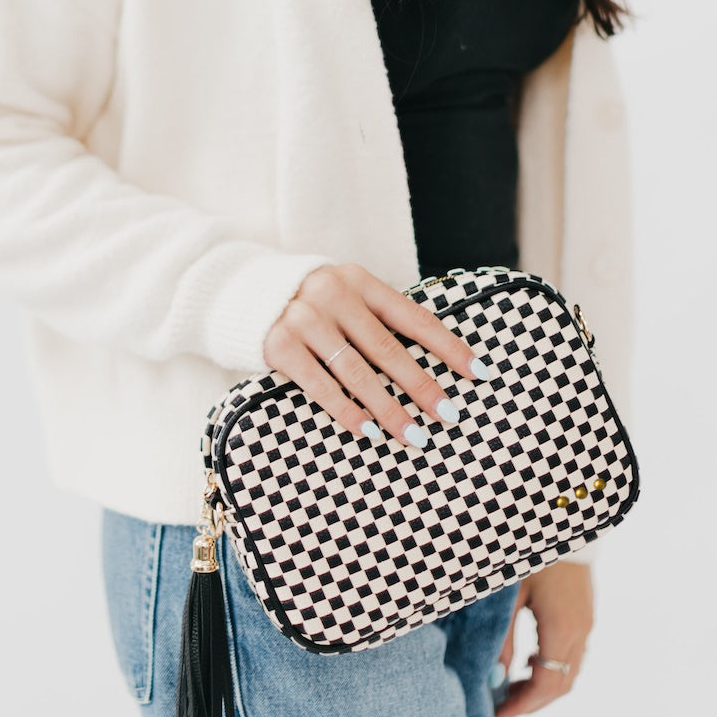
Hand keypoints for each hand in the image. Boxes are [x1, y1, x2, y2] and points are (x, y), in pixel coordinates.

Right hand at [262, 263, 487, 448]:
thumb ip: (375, 319)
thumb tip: (428, 363)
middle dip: (422, 386)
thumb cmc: (306, 305)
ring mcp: (304, 319)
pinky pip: (319, 385)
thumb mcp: (342, 297)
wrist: (238, 294)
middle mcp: (333, 294)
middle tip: (450, 415)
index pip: (413, 317)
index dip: (448, 346)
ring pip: (357, 372)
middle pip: (388, 348)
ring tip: (413, 436)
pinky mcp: (278, 345)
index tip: (478, 373)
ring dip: (388, 408)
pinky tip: (367, 431)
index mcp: (359, 280)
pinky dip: (346, 411)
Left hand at [494, 559, 593, 716]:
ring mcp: (587, 623)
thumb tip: (495, 677)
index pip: (547, 685)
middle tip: (502, 706)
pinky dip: (552, 668)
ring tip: (511, 687)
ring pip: (570, 672)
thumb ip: (503, 638)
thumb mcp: (508, 596)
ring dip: (543, 687)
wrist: (560, 521)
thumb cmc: (526, 553)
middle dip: (532, 702)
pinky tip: (529, 661)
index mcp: (561, 629)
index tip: (497, 713)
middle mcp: (580, 632)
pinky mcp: (585, 614)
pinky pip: (573, 655)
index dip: (523, 705)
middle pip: (562, 685)